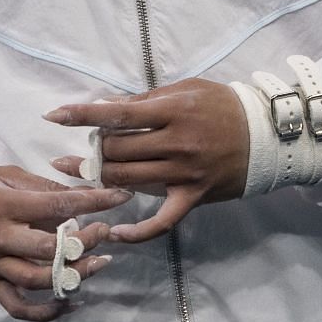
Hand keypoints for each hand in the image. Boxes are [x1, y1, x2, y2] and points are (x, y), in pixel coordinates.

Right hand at [0, 166, 129, 321]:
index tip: (120, 197)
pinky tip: (69, 302)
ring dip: (72, 275)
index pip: (55, 204)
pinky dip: (44, 311)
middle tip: (104, 233)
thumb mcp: (4, 175)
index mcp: (3, 205)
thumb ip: (41, 187)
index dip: (92, 202)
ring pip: (36, 280)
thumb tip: (82, 195)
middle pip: (48, 248)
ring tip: (96, 265)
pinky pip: (17, 306)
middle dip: (83, 242)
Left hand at [44, 77, 249, 243]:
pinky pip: (163, 221)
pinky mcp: (194, 197)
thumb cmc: (222, 106)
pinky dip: (139, 231)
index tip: (54, 116)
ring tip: (76, 179)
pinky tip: (117, 231)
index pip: (119, 114)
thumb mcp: (185, 90)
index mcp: (173, 111)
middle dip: (88, 154)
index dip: (83, 115)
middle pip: (118, 151)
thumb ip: (146, 100)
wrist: (267, 135)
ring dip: (99, 181)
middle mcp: (177, 143)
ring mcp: (185, 173)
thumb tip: (107, 106)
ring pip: (130, 181)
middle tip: (68, 158)